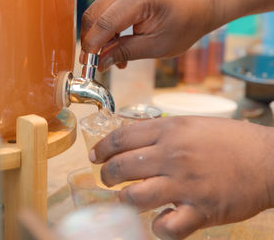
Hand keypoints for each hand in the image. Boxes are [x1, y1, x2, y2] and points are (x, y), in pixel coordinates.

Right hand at [80, 0, 217, 70]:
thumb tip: (100, 63)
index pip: (105, 23)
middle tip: (94, 63)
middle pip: (93, 14)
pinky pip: (105, 9)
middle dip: (90, 42)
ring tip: (114, 57)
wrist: (202, 2)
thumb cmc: (187, 23)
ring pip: (96, 12)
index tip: (88, 65)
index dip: (92, 47)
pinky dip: (106, 28)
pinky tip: (117, 43)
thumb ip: (126, 52)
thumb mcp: (158, 46)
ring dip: (99, 36)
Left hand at [90, 116, 273, 239]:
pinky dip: (158, 227)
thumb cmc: (230, 140)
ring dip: (124, 201)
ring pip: (135, 197)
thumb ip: (159, 130)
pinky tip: (161, 220)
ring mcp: (186, 184)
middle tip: (107, 179)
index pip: (121, 137)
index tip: (94, 156)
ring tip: (126, 200)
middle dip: (106, 175)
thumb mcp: (191, 123)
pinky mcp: (201, 210)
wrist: (268, 159)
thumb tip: (129, 137)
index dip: (102, 148)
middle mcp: (173, 155)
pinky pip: (167, 227)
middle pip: (121, 167)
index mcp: (170, 130)